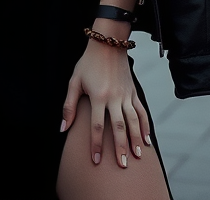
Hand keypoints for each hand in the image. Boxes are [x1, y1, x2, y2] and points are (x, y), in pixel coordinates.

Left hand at [60, 26, 150, 167]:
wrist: (108, 43)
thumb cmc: (88, 62)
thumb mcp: (74, 81)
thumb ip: (69, 106)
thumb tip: (63, 128)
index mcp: (98, 96)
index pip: (97, 126)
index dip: (96, 145)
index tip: (96, 161)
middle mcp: (114, 97)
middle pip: (118, 127)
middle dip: (120, 147)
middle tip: (122, 165)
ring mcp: (126, 95)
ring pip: (133, 121)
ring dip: (135, 140)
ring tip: (136, 156)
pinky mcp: (134, 92)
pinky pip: (141, 111)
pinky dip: (144, 126)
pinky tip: (146, 140)